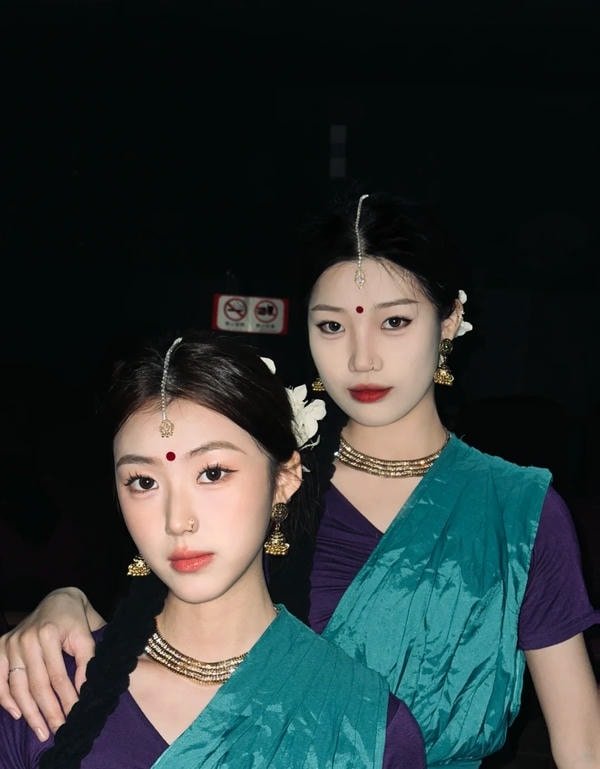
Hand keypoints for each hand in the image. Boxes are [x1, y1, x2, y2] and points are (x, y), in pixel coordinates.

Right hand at [0, 587, 104, 740]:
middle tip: (57, 731)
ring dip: (28, 712)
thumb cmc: (74, 621)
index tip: (74, 717)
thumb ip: (87, 661)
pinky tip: (17, 714)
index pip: (58, 676)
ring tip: (40, 730)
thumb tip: (84, 691)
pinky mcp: (1, 647)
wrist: (57, 600)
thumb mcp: (86, 636)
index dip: (66, 699)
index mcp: (49, 634)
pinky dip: (5, 699)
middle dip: (48, 712)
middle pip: (36, 685)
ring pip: (17, 686)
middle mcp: (26, 639)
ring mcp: (11, 643)